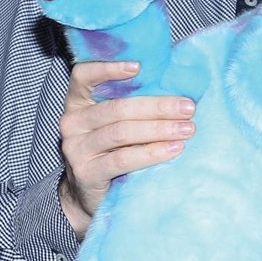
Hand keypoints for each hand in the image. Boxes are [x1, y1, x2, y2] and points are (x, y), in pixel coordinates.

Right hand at [58, 61, 194, 237]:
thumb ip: (134, 100)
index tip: (139, 66)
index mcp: (78, 101)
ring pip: (121, 132)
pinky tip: (174, 149)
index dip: (108, 68)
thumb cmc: (114, 148)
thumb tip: (178, 79)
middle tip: (188, 108)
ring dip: (159, 130)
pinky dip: (152, 153)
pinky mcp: (86, 172)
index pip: (83, 76)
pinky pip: (122, 159)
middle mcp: (72, 122)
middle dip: (158, 107)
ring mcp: (76, 148)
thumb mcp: (117, 121)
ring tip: (187, 129)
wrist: (89, 193)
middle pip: (117, 108)